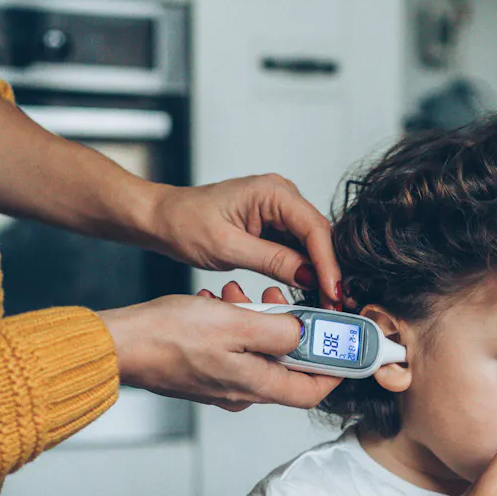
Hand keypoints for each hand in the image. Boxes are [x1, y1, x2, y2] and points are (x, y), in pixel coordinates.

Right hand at [97, 287, 339, 410]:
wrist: (118, 345)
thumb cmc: (168, 336)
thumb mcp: (235, 323)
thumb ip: (279, 330)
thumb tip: (307, 334)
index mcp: (255, 386)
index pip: (312, 391)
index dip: (335, 369)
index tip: (349, 347)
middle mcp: (241, 392)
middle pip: (286, 366)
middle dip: (291, 330)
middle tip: (283, 301)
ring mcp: (221, 384)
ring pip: (257, 352)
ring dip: (258, 320)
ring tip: (243, 294)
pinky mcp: (204, 372)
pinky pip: (233, 349)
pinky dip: (234, 324)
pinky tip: (219, 302)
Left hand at [143, 175, 345, 307]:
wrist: (163, 220)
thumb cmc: (185, 223)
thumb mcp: (228, 247)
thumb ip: (272, 261)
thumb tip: (308, 277)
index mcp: (271, 191)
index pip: (314, 228)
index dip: (327, 263)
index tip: (332, 291)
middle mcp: (281, 196)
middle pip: (319, 236)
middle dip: (327, 271)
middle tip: (333, 304)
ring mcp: (279, 211)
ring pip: (312, 245)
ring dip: (318, 273)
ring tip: (323, 303)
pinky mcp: (274, 227)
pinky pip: (298, 249)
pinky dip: (303, 271)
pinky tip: (308, 291)